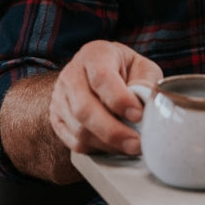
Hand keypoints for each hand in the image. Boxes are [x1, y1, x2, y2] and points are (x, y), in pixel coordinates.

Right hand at [49, 40, 162, 157]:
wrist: (102, 73)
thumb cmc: (127, 70)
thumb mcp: (142, 67)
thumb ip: (146, 83)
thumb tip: (147, 106)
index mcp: (94, 55)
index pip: (102, 78)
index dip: (120, 99)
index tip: (139, 115)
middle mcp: (71, 75)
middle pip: (84, 109)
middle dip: (113, 131)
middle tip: (137, 143)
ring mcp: (59, 98)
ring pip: (79, 129)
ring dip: (108, 143)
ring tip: (132, 146)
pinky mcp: (57, 120)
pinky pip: (75, 142)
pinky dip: (98, 149)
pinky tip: (116, 146)